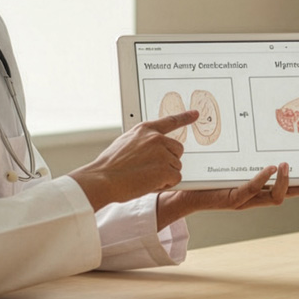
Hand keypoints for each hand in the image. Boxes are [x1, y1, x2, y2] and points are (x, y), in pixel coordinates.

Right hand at [70, 109, 196, 209]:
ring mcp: (162, 153)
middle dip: (169, 160)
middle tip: (150, 169)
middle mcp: (156, 138)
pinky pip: (175, 178)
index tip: (195, 114)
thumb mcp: (125, 143)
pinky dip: (165, 184)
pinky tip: (149, 183)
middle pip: (177, 149)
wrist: (103, 179)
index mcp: (145, 129)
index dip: (184, 117)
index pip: (169, 121)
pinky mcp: (165, 169)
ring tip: (144, 176)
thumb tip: (151, 148)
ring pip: (176, 166)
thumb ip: (141, 142)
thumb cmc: (110, 166)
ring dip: (165, 174)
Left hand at [157, 163, 298, 224]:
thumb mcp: (227, 165)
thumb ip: (241, 156)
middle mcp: (253, 198)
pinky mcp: (232, 199)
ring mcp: (244, 200)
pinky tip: (270, 168)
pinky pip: (252, 189)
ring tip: (286, 165)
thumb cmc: (205, 179)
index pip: (284, 190)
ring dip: (283, 182)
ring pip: (273, 198)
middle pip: (286, 197)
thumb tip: (252, 132)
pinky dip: (263, 179)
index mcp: (256, 190)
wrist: (183, 194)